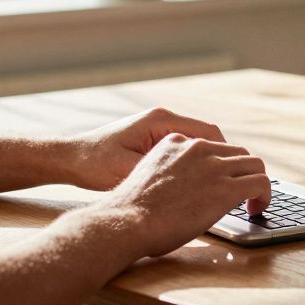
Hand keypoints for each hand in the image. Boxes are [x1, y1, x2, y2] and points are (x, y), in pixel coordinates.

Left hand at [65, 108, 225, 191]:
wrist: (68, 159)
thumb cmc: (94, 165)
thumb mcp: (131, 170)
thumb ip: (164, 172)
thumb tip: (195, 184)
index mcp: (161, 121)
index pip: (210, 133)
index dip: (227, 154)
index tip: (236, 175)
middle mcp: (163, 119)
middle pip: (207, 137)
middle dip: (222, 159)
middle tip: (231, 182)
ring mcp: (157, 127)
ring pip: (197, 142)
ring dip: (208, 161)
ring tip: (216, 185)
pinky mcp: (152, 137)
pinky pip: (183, 147)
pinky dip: (193, 163)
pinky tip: (193, 183)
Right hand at [97, 134, 270, 257]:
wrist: (125, 221)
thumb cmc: (129, 212)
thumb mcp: (149, 176)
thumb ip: (170, 173)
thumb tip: (182, 191)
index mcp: (175, 143)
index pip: (213, 147)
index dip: (223, 166)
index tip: (224, 181)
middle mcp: (198, 148)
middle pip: (239, 152)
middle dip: (244, 172)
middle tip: (244, 193)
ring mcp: (214, 166)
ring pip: (254, 165)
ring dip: (257, 183)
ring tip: (254, 201)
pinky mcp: (227, 187)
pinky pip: (261, 183)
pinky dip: (265, 195)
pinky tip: (257, 208)